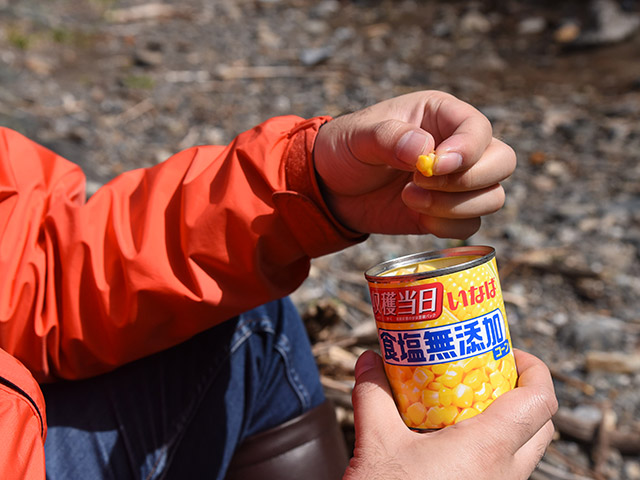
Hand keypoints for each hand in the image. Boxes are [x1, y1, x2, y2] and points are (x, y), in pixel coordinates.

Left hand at [313, 91, 515, 238]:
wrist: (332, 188)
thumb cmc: (347, 149)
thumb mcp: (359, 136)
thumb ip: (389, 137)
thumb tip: (423, 149)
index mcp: (442, 116)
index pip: (479, 130)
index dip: (467, 150)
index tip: (434, 166)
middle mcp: (458, 147)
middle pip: (502, 163)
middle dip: (469, 180)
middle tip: (421, 182)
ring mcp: (456, 183)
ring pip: (492, 197)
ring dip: (454, 206)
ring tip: (408, 197)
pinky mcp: (447, 213)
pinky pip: (469, 226)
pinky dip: (446, 226)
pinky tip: (415, 215)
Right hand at [344, 349, 556, 479]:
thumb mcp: (376, 441)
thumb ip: (374, 394)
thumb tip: (370, 359)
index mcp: (487, 449)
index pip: (541, 402)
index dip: (536, 370)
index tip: (508, 352)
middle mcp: (504, 473)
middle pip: (541, 425)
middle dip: (523, 393)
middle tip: (489, 373)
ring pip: (525, 450)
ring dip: (509, 421)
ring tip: (468, 402)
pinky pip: (505, 468)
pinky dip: (492, 445)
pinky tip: (452, 438)